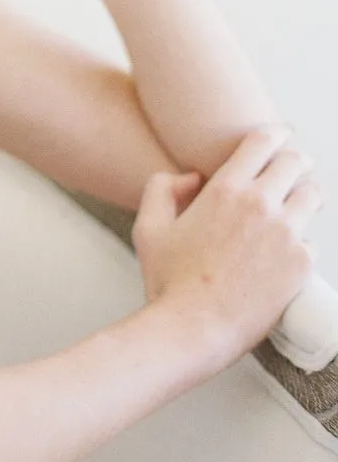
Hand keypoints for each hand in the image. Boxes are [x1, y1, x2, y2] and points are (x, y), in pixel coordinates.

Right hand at [134, 127, 319, 365]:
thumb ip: (162, 188)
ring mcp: (286, 234)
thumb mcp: (148, 228)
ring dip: (304, 198)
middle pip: (297, 162)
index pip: (263, 141)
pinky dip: (301, 244)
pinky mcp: (301, 264)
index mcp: (224, 190)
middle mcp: (260, 205)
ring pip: (313, 197)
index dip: (275, 134)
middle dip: (295, 163)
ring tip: (295, 208)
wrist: (194, 327)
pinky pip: (312, 242)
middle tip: (291, 171)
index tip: (279, 137)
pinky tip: (285, 254)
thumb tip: (190, 178)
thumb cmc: (170, 281)